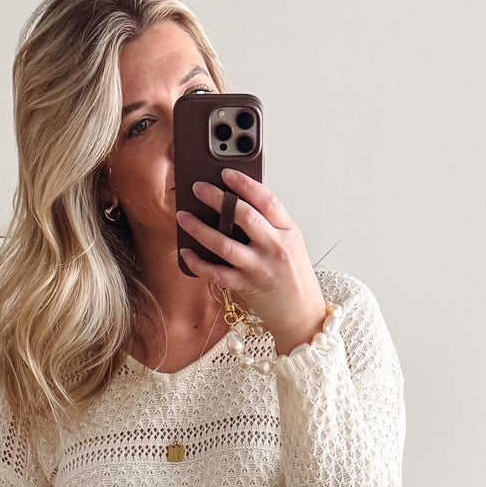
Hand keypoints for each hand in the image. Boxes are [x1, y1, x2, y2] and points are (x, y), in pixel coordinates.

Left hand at [176, 169, 329, 357]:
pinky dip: (198, 263)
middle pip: (244, 216)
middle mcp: (275, 247)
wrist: (302, 313)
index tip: (226, 173)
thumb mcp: (290, 242)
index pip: (266, 200)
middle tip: (197, 188)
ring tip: (183, 217)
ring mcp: (260, 268)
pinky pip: (217, 273)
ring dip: (200, 229)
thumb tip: (234, 200)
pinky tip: (186, 252)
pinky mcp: (247, 287)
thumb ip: (269, 223)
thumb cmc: (293, 274)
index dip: (245, 184)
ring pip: (225, 245)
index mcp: (287, 230)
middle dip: (217, 199)